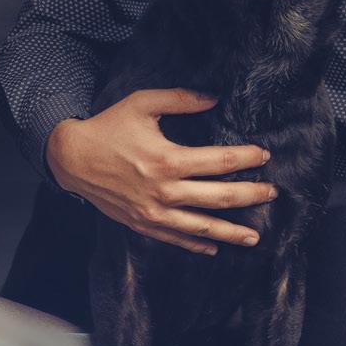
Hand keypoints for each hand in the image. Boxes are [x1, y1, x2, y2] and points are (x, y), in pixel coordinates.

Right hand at [46, 87, 277, 255]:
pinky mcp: (142, 224)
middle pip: (219, 198)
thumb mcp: (143, 104)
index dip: (246, 158)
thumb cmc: (109, 127)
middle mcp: (164, 191)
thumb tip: (215, 98)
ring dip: (231, 232)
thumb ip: (181, 99)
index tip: (264, 154)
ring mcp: (153, 212)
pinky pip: (176, 238)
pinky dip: (197, 245)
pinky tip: (214, 247)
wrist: (72, 158)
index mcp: (168, 160)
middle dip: (250, 196)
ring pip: (202, 227)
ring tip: (255, 236)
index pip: (219, 162)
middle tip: (272, 194)